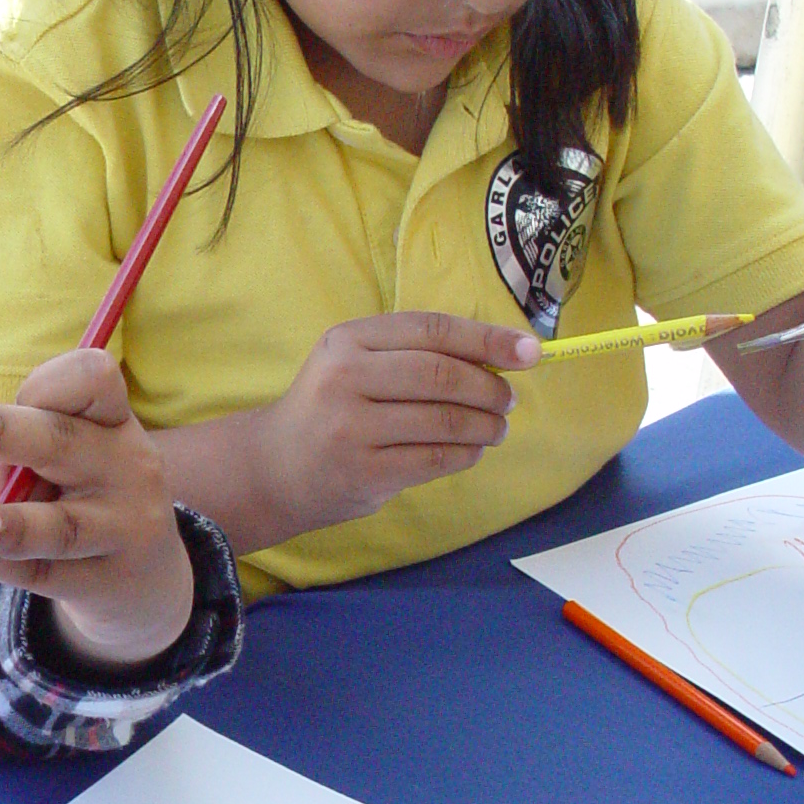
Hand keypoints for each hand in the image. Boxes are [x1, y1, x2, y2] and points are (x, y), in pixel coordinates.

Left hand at [0, 349, 195, 668]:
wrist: (144, 575)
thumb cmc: (84, 494)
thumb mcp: (63, 462)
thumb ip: (23, 455)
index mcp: (114, 422)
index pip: (92, 378)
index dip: (45, 382)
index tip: (18, 399)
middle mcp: (128, 467)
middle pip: (61, 442)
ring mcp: (124, 530)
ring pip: (60, 525)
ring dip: (9, 524)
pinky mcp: (106, 582)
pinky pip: (41, 573)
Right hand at [243, 313, 534, 541]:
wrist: (273, 467)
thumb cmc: (330, 409)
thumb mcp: (355, 364)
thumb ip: (414, 354)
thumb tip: (501, 356)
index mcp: (348, 340)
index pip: (432, 330)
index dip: (487, 339)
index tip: (530, 351)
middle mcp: (345, 378)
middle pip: (442, 376)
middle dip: (490, 388)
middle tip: (509, 400)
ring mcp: (352, 428)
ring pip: (444, 421)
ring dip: (485, 425)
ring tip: (497, 428)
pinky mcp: (363, 472)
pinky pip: (435, 460)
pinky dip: (466, 454)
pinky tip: (473, 450)